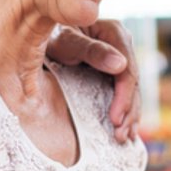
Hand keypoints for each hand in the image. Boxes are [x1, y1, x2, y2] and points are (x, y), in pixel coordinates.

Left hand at [43, 21, 140, 141]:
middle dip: (129, 111)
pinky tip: (125, 128)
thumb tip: (121, 65)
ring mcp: (120, 56)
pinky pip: (124, 91)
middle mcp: (122, 44)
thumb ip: (91, 51)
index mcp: (115, 33)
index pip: (127, 70)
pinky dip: (125, 110)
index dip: (124, 97)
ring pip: (132, 89)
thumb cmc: (50, 36)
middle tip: (121, 136)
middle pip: (133, 82)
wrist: (38, 33)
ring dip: (130, 115)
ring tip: (125, 137)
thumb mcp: (66, 42)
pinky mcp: (114, 69)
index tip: (115, 119)